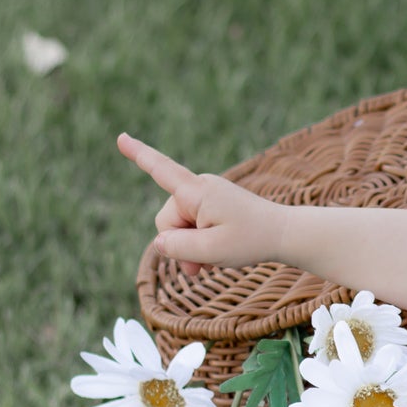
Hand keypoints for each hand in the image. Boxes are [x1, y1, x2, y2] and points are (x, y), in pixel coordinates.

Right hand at [117, 133, 284, 276]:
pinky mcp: (214, 206)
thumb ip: (178, 247)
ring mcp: (207, 196)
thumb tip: (159, 244)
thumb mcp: (211, 250)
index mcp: (197, 191)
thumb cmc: (252, 240)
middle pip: (167, 220)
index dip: (139, 155)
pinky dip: (200, 244)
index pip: (161, 170)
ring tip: (213, 262)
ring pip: (180, 228)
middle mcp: (200, 188)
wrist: (285, 234)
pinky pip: (194, 227)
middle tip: (201, 268)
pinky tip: (214, 256)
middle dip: (179, 245)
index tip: (120, 137)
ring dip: (191, 248)